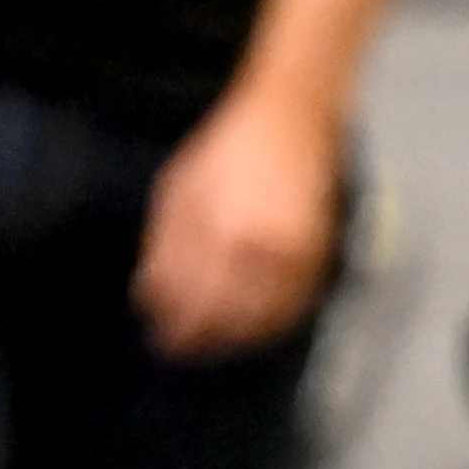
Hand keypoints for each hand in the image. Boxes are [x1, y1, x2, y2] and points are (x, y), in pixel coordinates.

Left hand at [133, 86, 339, 358]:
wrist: (291, 119)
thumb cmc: (226, 151)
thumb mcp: (180, 191)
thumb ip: (165, 248)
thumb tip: (149, 300)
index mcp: (220, 229)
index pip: (192, 297)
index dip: (174, 324)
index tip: (160, 338)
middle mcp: (260, 249)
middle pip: (226, 315)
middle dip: (200, 337)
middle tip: (180, 349)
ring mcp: (294, 255)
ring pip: (261, 319)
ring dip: (233, 338)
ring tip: (212, 344)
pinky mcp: (318, 257)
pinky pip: (292, 308)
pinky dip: (268, 325)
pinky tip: (250, 328)